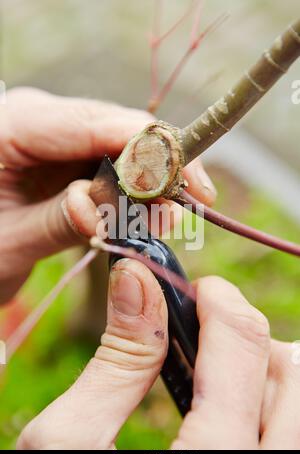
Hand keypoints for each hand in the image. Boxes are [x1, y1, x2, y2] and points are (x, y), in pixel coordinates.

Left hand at [0, 87, 215, 302]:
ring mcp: (59, 138)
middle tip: (185, 209)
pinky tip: (148, 216)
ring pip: (124, 149)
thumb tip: (108, 210)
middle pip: (118, 129)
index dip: (150, 151)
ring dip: (151, 186)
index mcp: (15, 124)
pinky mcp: (71, 158)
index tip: (188, 184)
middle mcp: (42, 120)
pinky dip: (135, 193)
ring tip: (165, 222)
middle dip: (158, 169)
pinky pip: (115, 167)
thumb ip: (59, 220)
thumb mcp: (10, 240)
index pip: (95, 123)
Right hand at [17, 261, 298, 449]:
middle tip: (208, 336)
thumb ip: (116, 361)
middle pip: (295, 371)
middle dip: (252, 336)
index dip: (218, 298)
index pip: (244, 341)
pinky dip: (274, 410)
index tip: (198, 289)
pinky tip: (233, 417)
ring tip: (222, 380)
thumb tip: (137, 282)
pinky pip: (293, 436)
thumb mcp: (70, 446)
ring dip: (271, 373)